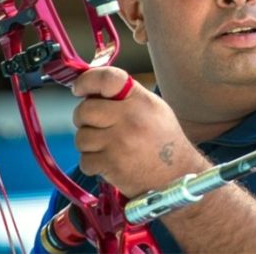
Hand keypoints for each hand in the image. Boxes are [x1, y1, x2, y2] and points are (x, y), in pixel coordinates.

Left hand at [72, 66, 208, 196]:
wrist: (177, 177)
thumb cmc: (163, 141)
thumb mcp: (153, 109)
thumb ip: (126, 97)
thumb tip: (91, 91)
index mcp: (140, 100)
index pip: (107, 79)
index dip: (87, 81)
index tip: (78, 88)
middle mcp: (129, 118)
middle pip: (85, 110)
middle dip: (84, 118)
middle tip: (95, 125)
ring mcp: (119, 142)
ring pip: (81, 137)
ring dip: (89, 144)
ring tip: (106, 147)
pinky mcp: (111, 165)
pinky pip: (85, 160)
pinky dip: (93, 164)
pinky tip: (108, 163)